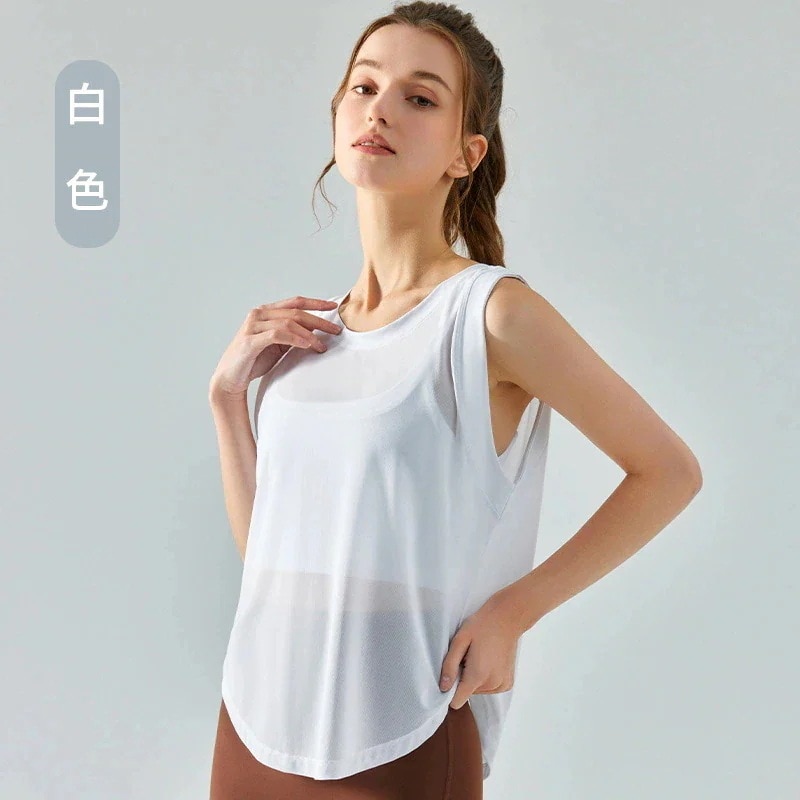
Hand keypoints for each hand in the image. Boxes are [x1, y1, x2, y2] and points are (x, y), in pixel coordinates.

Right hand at [208, 295, 341, 401]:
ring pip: (288, 323)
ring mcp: (252, 326)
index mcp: (266, 312)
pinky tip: (307, 345)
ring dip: (309, 334)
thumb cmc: (254, 360)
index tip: (334, 306)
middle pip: (295, 312)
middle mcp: (258, 314)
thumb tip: (319, 332)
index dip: (316, 302)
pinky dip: (295, 339)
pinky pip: (277, 335)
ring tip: (322, 345)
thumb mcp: (278, 345)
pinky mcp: (250, 341)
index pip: (295, 302)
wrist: (230, 377)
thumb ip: (293, 335)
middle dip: (318, 321)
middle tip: (336, 331)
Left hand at [439, 588, 524, 709]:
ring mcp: (502, 685)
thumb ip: (450, 665)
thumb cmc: (481, 625)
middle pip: (467, 693)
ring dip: (475, 678)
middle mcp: (492, 684)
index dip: (450, 690)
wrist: (507, 618)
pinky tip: (488, 662)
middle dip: (464, 677)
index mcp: (478, 675)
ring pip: (478, 691)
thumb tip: (443, 688)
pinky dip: (486, 678)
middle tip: (468, 657)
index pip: (458, 700)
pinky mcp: (508, 683)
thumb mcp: (460, 640)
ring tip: (479, 657)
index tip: (451, 675)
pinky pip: (490, 688)